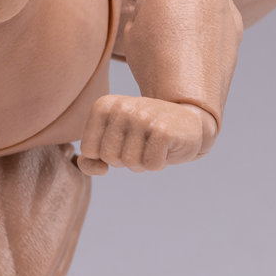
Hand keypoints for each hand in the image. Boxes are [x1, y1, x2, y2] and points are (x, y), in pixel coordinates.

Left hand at [77, 95, 216, 175]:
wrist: (187, 123)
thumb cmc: (145, 135)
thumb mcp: (114, 142)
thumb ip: (91, 158)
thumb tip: (99, 169)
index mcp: (104, 105)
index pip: (89, 150)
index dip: (108, 155)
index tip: (125, 141)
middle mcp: (121, 107)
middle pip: (110, 158)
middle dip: (126, 160)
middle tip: (143, 143)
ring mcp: (143, 117)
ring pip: (131, 163)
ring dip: (144, 162)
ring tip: (154, 145)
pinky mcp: (163, 130)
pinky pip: (151, 165)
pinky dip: (160, 163)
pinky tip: (166, 147)